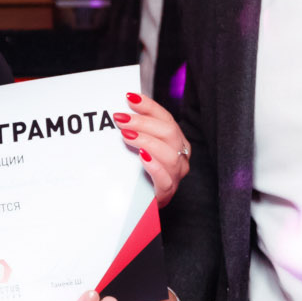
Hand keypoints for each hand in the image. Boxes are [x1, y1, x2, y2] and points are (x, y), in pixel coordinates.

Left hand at [115, 92, 189, 207]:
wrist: (142, 203)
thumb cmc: (141, 171)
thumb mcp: (140, 147)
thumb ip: (136, 130)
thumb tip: (121, 111)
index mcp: (176, 140)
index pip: (165, 118)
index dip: (149, 106)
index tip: (129, 98)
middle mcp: (181, 155)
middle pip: (169, 133)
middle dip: (143, 123)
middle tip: (120, 119)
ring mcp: (176, 175)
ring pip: (170, 154)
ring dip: (147, 141)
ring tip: (127, 136)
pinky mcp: (167, 193)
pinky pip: (165, 179)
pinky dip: (154, 166)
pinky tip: (142, 157)